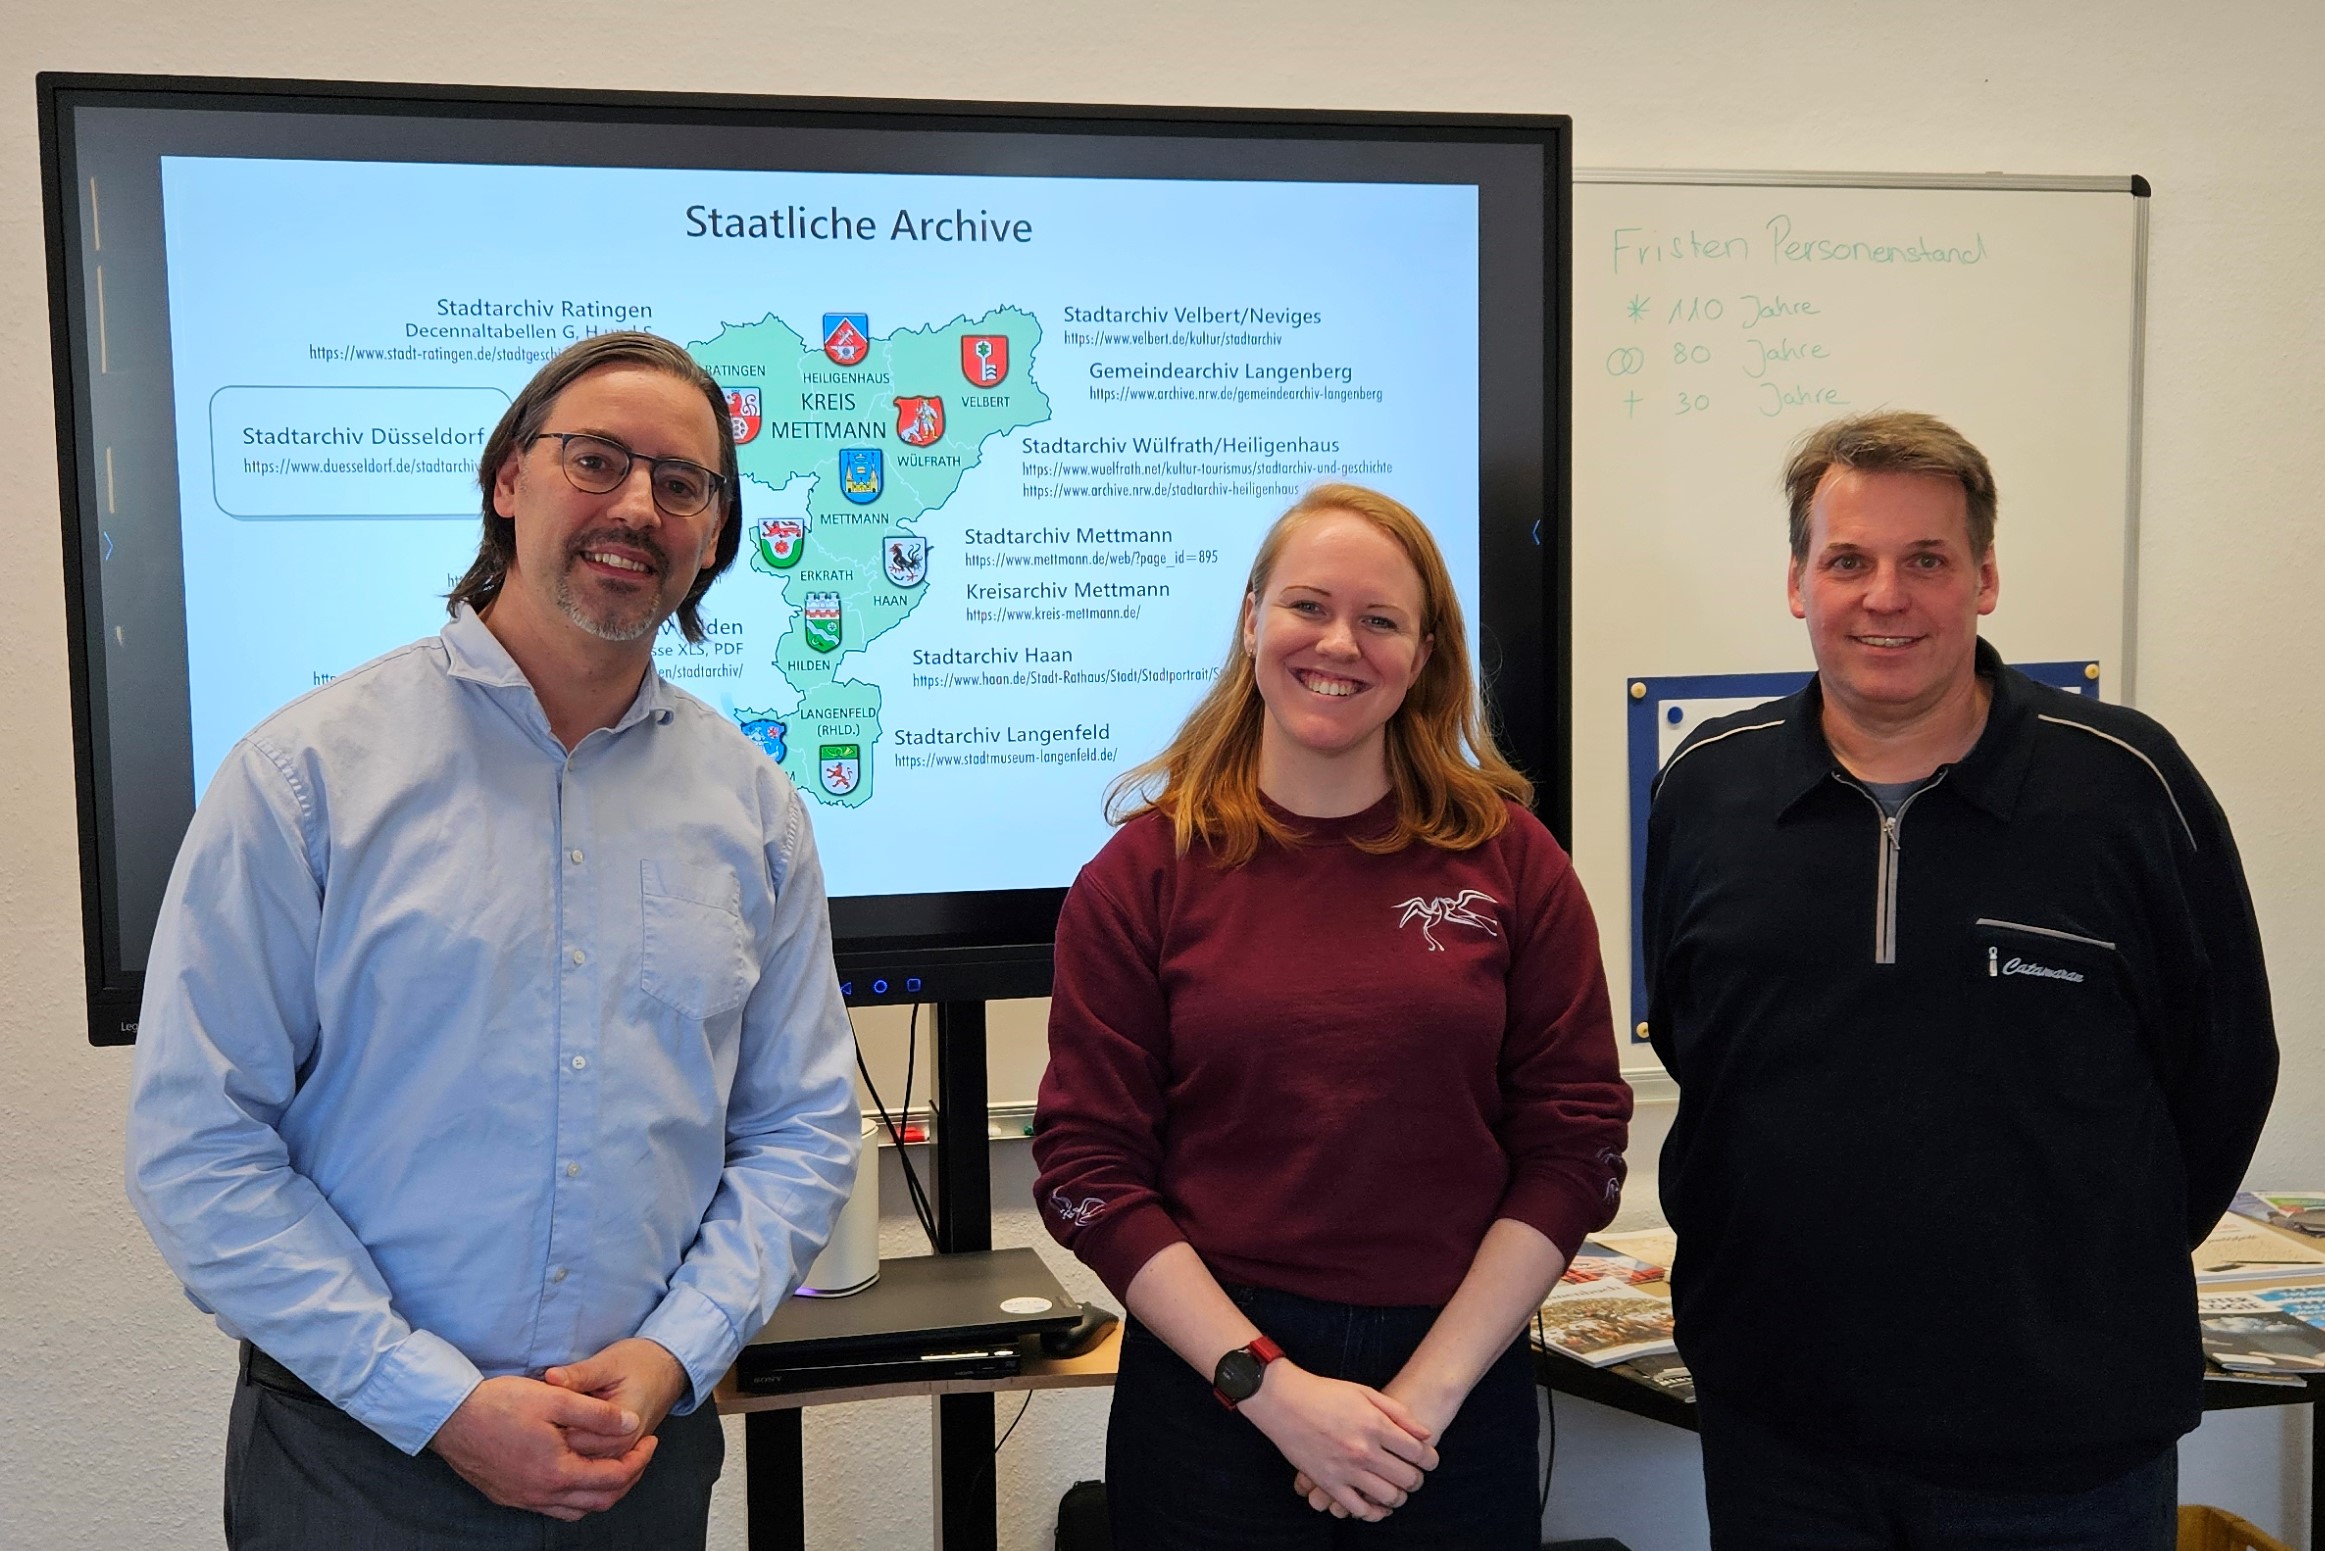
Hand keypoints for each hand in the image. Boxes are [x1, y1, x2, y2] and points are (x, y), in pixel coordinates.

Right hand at [428, 1375, 656, 1520]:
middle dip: (628, 1479)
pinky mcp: (507, 1495)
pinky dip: (574, 1496)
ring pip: (576, 1510)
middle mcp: (541, 1494)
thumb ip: (598, 1415)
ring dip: (601, 1491)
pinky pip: (552, 1508)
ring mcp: (522, 1499)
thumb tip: (631, 1425)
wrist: (449, 1416)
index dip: (639, 1459)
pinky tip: (575, 1473)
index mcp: (558, 1473)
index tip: (650, 1439)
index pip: (614, 1478)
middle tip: (639, 1454)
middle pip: (600, 1501)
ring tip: (613, 1464)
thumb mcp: (555, 1399)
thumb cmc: (500, 1404)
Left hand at [542, 1338, 690, 1457]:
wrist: (666, 1370)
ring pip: (582, 1466)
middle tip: (535, 1424)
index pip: (576, 1438)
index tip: (535, 1413)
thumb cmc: (639, 1363)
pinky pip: (591, 1466)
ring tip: (547, 1430)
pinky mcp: (618, 1455)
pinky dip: (573, 1455)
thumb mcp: (609, 1362)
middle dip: (552, 1442)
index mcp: (623, 1423)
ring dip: (561, 1451)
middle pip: (576, 1458)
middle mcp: (625, 1446)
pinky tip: (561, 1438)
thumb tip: (551, 1378)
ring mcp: (622, 1454)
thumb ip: (580, 1374)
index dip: (550, 1427)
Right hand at [1293, 1377, 1461, 1514]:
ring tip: (1396, 1489)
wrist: (1284, 1401)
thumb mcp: (1366, 1392)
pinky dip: (1374, 1512)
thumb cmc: (1326, 1393)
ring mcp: (1346, 1470)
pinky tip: (1377, 1504)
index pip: (1419, 1453)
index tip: (1429, 1460)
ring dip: (1399, 1497)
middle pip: (1408, 1478)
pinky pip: (1359, 1509)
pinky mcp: (1328, 1483)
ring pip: (1388, 1497)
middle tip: (1413, 1475)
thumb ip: (1399, 1414)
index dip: (1430, 1459)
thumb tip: (1426, 1435)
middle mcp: (1364, 1451)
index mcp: (1376, 1426)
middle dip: (1417, 1479)